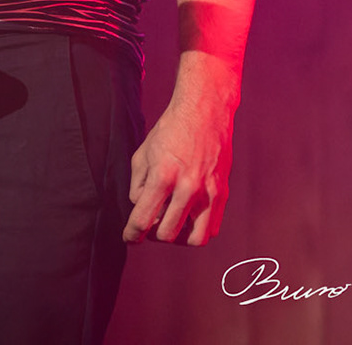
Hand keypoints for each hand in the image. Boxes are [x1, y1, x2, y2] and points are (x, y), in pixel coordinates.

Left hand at [124, 94, 234, 244]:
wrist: (204, 113)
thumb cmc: (169, 131)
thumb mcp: (143, 154)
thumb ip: (138, 185)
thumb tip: (141, 209)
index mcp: (163, 176)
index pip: (143, 219)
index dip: (132, 235)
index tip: (129, 238)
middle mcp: (188, 187)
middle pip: (167, 234)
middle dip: (153, 235)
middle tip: (149, 225)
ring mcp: (209, 192)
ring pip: (194, 239)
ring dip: (178, 237)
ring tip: (170, 224)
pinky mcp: (223, 193)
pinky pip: (212, 227)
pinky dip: (197, 230)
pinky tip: (188, 218)